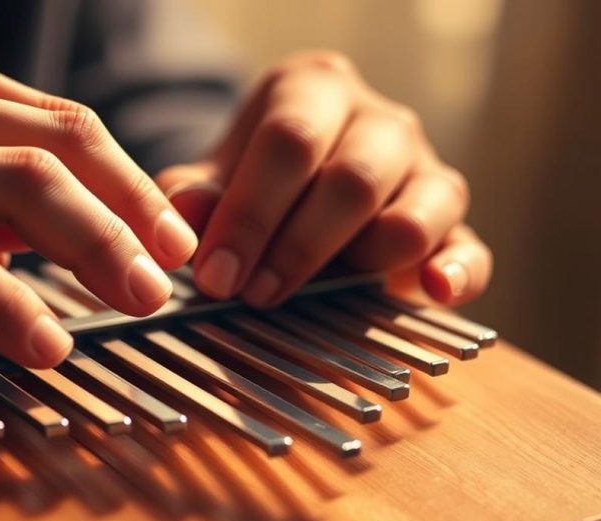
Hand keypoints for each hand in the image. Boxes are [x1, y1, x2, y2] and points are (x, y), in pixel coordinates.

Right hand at [0, 27, 197, 366]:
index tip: (169, 235)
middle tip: (172, 273)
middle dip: (132, 217)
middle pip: (56, 151)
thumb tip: (51, 226)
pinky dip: (6, 305)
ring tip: (136, 302)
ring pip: (14, 195)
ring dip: (94, 253)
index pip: (59, 122)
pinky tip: (43, 341)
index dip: (130, 181)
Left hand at [156, 51, 491, 306]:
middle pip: (352, 181)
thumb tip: (186, 220)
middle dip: (297, 247)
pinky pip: (469, 250)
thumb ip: (195, 196)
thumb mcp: (215, 177)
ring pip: (414, 216)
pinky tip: (430, 291)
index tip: (218, 274)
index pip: (290, 142)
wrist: (301, 187)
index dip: (251, 214)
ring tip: (312, 294)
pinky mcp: (452, 225)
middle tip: (253, 293)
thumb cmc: (255, 178)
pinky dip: (456, 274)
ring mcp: (425, 171)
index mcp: (315, 91)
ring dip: (359, 264)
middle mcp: (380, 122)